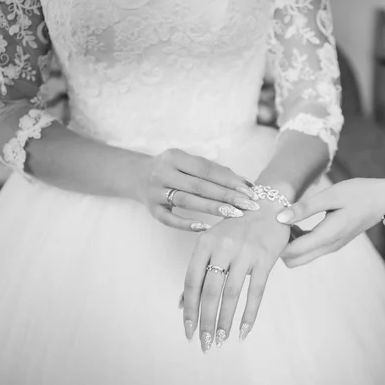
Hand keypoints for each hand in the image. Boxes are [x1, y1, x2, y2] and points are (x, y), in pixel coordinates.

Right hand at [134, 148, 259, 230]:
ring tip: (234, 214)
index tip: (249, 191)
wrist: (135, 176)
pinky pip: (170, 219)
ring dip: (212, 208)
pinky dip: (187, 223)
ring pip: (187, 201)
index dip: (229, 180)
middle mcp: (163, 172)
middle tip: (248, 206)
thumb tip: (246, 184)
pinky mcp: (151, 210)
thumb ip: (213, 171)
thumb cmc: (173, 170)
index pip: (207, 169)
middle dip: (226, 196)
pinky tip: (206, 227)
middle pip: (199, 186)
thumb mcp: (187, 163)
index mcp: (175, 156)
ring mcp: (155, 192)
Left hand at [182, 202, 289, 351]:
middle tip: (205, 343)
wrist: (269, 205)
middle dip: (206, 321)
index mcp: (205, 242)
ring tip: (221, 339)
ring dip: (225, 321)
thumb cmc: (236, 227)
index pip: (192, 281)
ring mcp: (245, 253)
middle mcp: (223, 247)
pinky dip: (249, 314)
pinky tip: (243, 330)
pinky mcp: (265, 258)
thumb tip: (182, 304)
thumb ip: (198, 269)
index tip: (188, 331)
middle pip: (210, 291)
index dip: (189, 309)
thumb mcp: (212, 241)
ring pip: (231, 294)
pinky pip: (256, 292)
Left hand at [277, 178, 384, 266]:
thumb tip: (279, 218)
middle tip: (275, 226)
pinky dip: (299, 241)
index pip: (292, 252)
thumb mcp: (331, 195)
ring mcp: (332, 247)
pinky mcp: (334, 243)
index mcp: (327, 236)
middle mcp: (329, 247)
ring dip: (290, 244)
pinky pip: (310, 249)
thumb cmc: (359, 193)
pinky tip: (296, 222)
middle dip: (281, 248)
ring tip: (284, 220)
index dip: (276, 243)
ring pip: (301, 257)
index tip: (267, 227)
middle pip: (294, 261)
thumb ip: (304, 208)